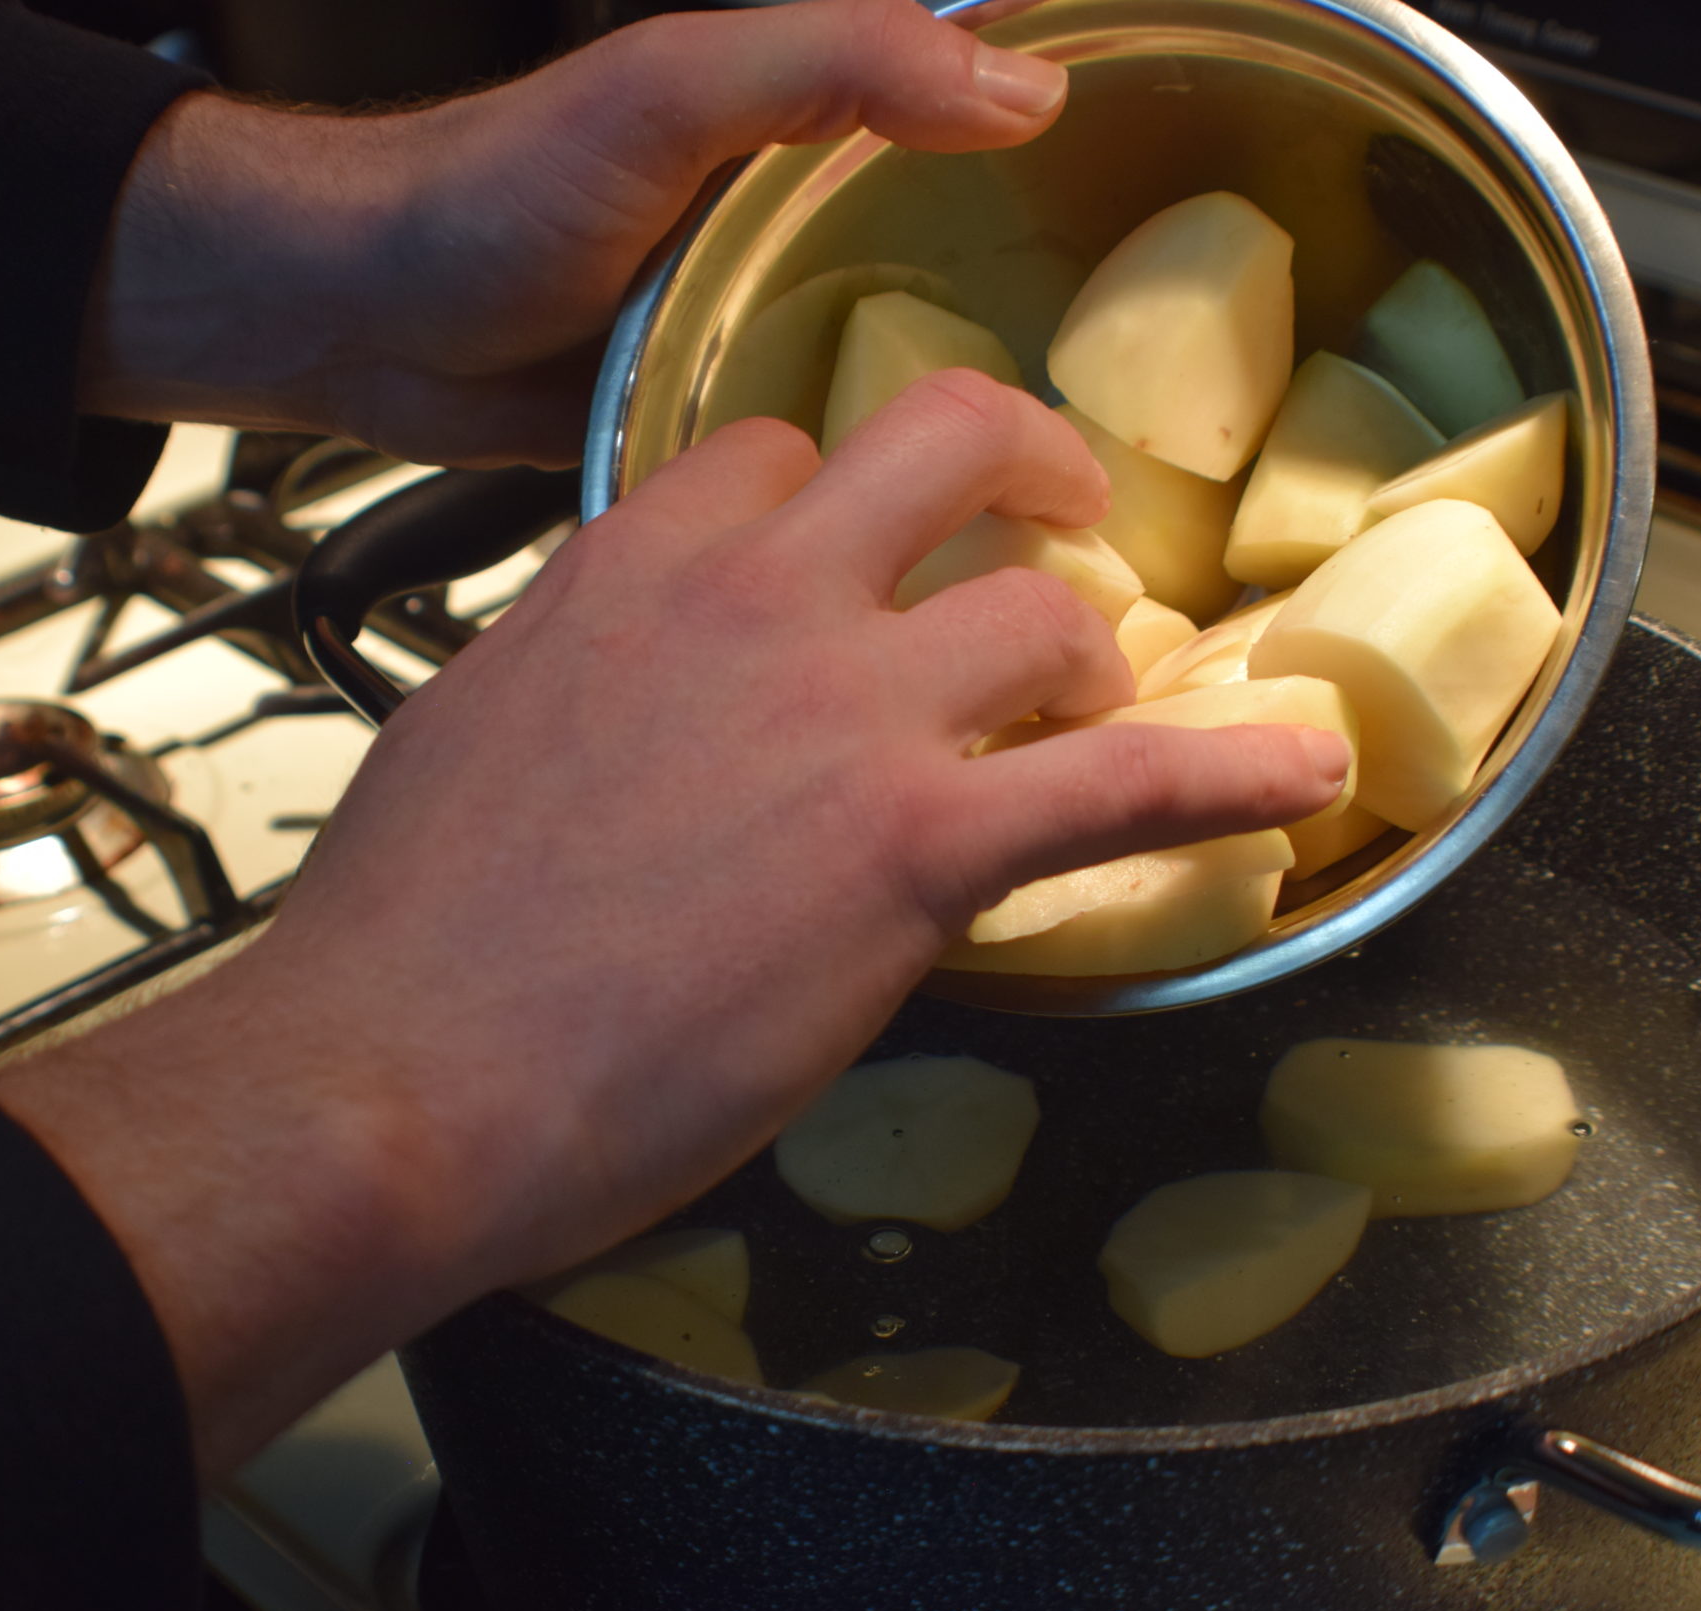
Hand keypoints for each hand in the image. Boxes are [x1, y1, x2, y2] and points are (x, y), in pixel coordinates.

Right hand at [0, 376, 1347, 1478]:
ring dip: (1091, 651)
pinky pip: (1119, 779)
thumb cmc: (403, 947)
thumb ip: (576, 671)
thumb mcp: (471, 738)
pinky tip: (1304, 767)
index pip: (773, 452)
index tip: (862, 541)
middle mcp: (750, 601)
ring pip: (1040, 609)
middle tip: (1059, 510)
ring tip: (1107, 702)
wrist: (396, 1079)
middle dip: (1020, 460)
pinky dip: (1230, 767)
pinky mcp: (911, 849)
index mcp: (627, 568)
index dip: (840, 492)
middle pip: (937, 441)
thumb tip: (618, 685)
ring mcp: (843, 714)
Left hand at [78, 0, 1072, 464]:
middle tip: (1137, 427)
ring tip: (1066, 511)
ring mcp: (760, 335)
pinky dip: (877, 501)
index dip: (1070, 162)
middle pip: (963, 265)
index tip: (1175, 224)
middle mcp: (796, 232)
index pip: (974, 114)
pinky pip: (824, 462)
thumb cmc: (492, 190)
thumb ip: (832, 63)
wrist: (360, 321)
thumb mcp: (670, 92)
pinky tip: (934, 556)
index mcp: (807, 130)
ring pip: (900, 379)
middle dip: (1045, 334)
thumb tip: (1023, 84)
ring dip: (970, 441)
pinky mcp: (716, 432)